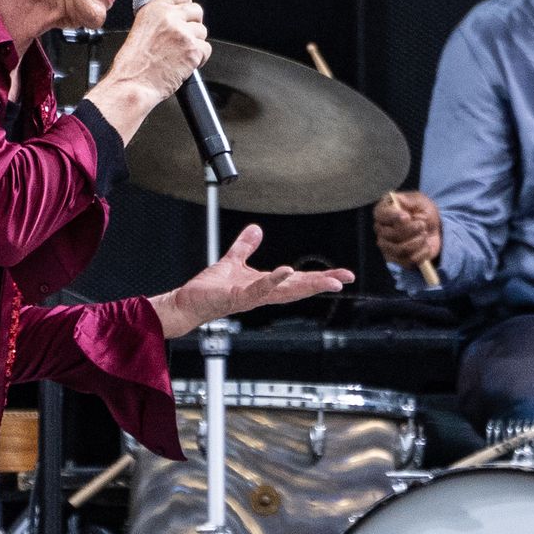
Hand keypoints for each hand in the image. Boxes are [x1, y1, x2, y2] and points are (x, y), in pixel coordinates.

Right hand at [106, 0, 210, 101]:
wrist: (132, 84)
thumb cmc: (132, 64)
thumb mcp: (140, 29)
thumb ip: (159, 19)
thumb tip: (176, 17)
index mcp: (154, 10)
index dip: (185, 4)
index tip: (184, 14)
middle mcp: (170, 18)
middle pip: (197, 10)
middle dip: (193, 24)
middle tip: (184, 38)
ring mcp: (183, 34)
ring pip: (202, 32)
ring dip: (195, 43)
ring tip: (179, 54)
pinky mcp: (193, 51)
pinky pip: (206, 49)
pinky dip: (200, 58)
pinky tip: (185, 63)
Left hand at [149, 224, 352, 337]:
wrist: (188, 303)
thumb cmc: (210, 289)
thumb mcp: (232, 261)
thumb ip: (245, 246)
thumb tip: (256, 229)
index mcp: (265, 285)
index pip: (298, 281)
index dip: (321, 277)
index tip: (343, 275)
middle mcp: (263, 294)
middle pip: (299, 288)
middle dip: (323, 283)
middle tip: (346, 279)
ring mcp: (252, 297)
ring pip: (286, 292)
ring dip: (308, 285)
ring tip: (330, 280)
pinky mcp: (237, 297)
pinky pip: (259, 289)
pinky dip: (274, 280)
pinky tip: (287, 270)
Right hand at [372, 190, 441, 267]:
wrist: (434, 228)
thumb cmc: (423, 211)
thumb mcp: (419, 200)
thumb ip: (409, 200)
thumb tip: (398, 201)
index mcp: (383, 212)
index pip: (381, 215)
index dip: (393, 216)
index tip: (407, 216)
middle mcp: (381, 230)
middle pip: (391, 235)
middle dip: (411, 230)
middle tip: (423, 225)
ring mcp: (387, 246)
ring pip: (399, 250)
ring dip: (417, 242)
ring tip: (425, 235)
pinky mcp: (397, 259)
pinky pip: (408, 261)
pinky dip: (421, 253)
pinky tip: (426, 245)